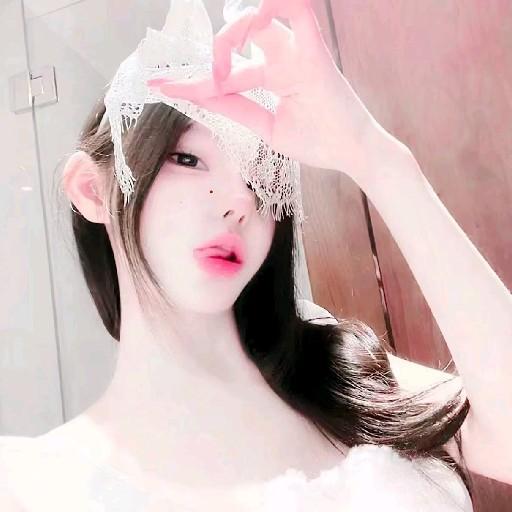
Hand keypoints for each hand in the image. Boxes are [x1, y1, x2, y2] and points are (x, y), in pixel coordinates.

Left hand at [147, 0, 396, 178]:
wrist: (352, 153)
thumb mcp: (266, 127)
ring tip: (219, 74)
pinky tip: (247, 19)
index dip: (193, 81)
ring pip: (261, 17)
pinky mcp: (315, 53)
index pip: (227, 70)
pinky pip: (297, 10)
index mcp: (273, 73)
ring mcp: (299, 51)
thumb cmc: (318, 140)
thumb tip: (203, 95)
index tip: (160, 88)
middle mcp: (284, 56)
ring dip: (233, 34)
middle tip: (189, 81)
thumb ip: (237, 107)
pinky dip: (271, 5)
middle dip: (213, 49)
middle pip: (241, 32)